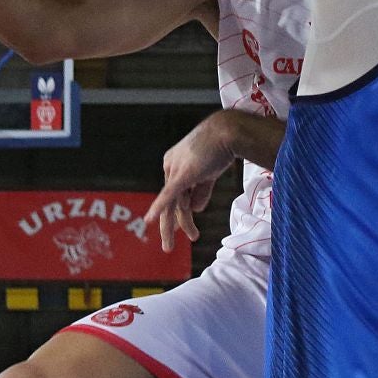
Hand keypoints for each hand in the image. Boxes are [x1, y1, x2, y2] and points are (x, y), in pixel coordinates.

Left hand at [138, 112, 237, 251]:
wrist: (228, 132)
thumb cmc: (221, 146)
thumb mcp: (209, 171)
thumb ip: (201, 190)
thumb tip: (196, 209)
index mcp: (174, 163)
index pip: (177, 193)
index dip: (184, 211)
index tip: (184, 228)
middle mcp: (170, 166)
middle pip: (171, 201)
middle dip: (172, 224)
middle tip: (167, 246)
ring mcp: (175, 170)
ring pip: (175, 204)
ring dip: (183, 223)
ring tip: (192, 237)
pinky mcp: (182, 174)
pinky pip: (169, 195)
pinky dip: (160, 207)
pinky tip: (150, 220)